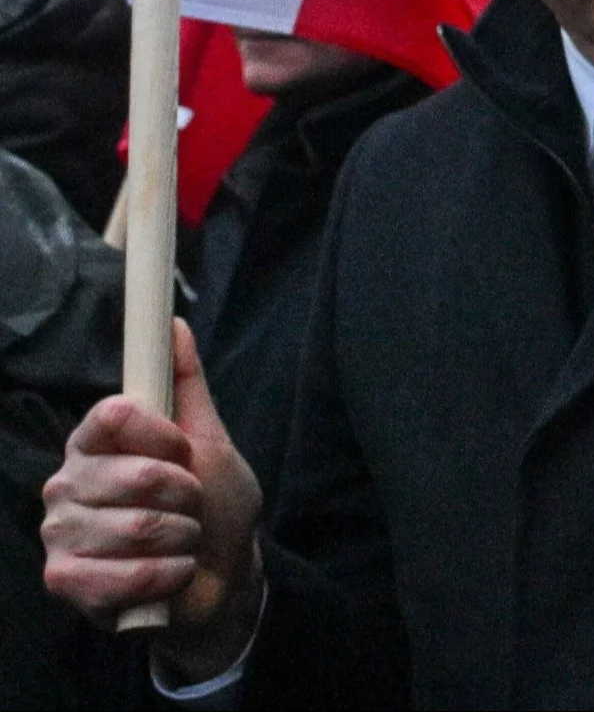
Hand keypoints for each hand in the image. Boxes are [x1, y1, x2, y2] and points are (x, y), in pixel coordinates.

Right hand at [41, 319, 264, 679]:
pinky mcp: (63, 580)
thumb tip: (173, 323)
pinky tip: (168, 573)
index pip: (114, 415)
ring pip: (135, 527)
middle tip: (190, 504)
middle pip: (134, 474)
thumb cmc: (213, 504)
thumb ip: (185, 382)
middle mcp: (66, 483)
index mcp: (95, 442)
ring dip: (181, 537)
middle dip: (186, 494)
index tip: (183, 450)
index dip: (161, 436)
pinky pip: (120, 574)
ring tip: (180, 540)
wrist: (222, 575)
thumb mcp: (209, 438)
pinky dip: (163, 575)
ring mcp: (59, 533)